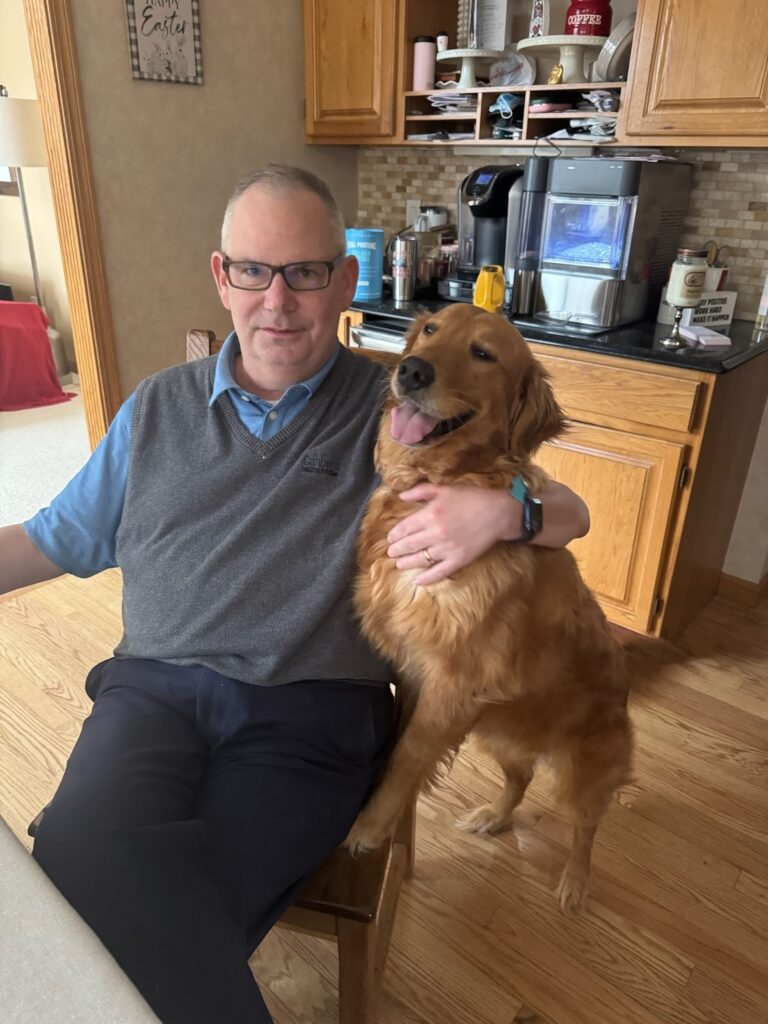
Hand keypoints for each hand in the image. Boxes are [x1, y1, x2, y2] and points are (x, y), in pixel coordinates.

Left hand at [387, 483, 522, 584]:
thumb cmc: (472, 498)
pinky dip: (426, 579)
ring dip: (406, 563)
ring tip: (399, 564)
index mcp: (430, 514)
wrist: (498, 513)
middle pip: (409, 545)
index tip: (390, 539)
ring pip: (420, 559)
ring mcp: (446, 549)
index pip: (405, 528)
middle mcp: (435, 533)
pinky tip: (417, 581)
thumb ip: (421, 491)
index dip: (394, 535)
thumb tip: (401, 496)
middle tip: (391, 553)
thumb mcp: (445, 488)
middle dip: (397, 550)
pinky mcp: (458, 560)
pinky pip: (438, 572)